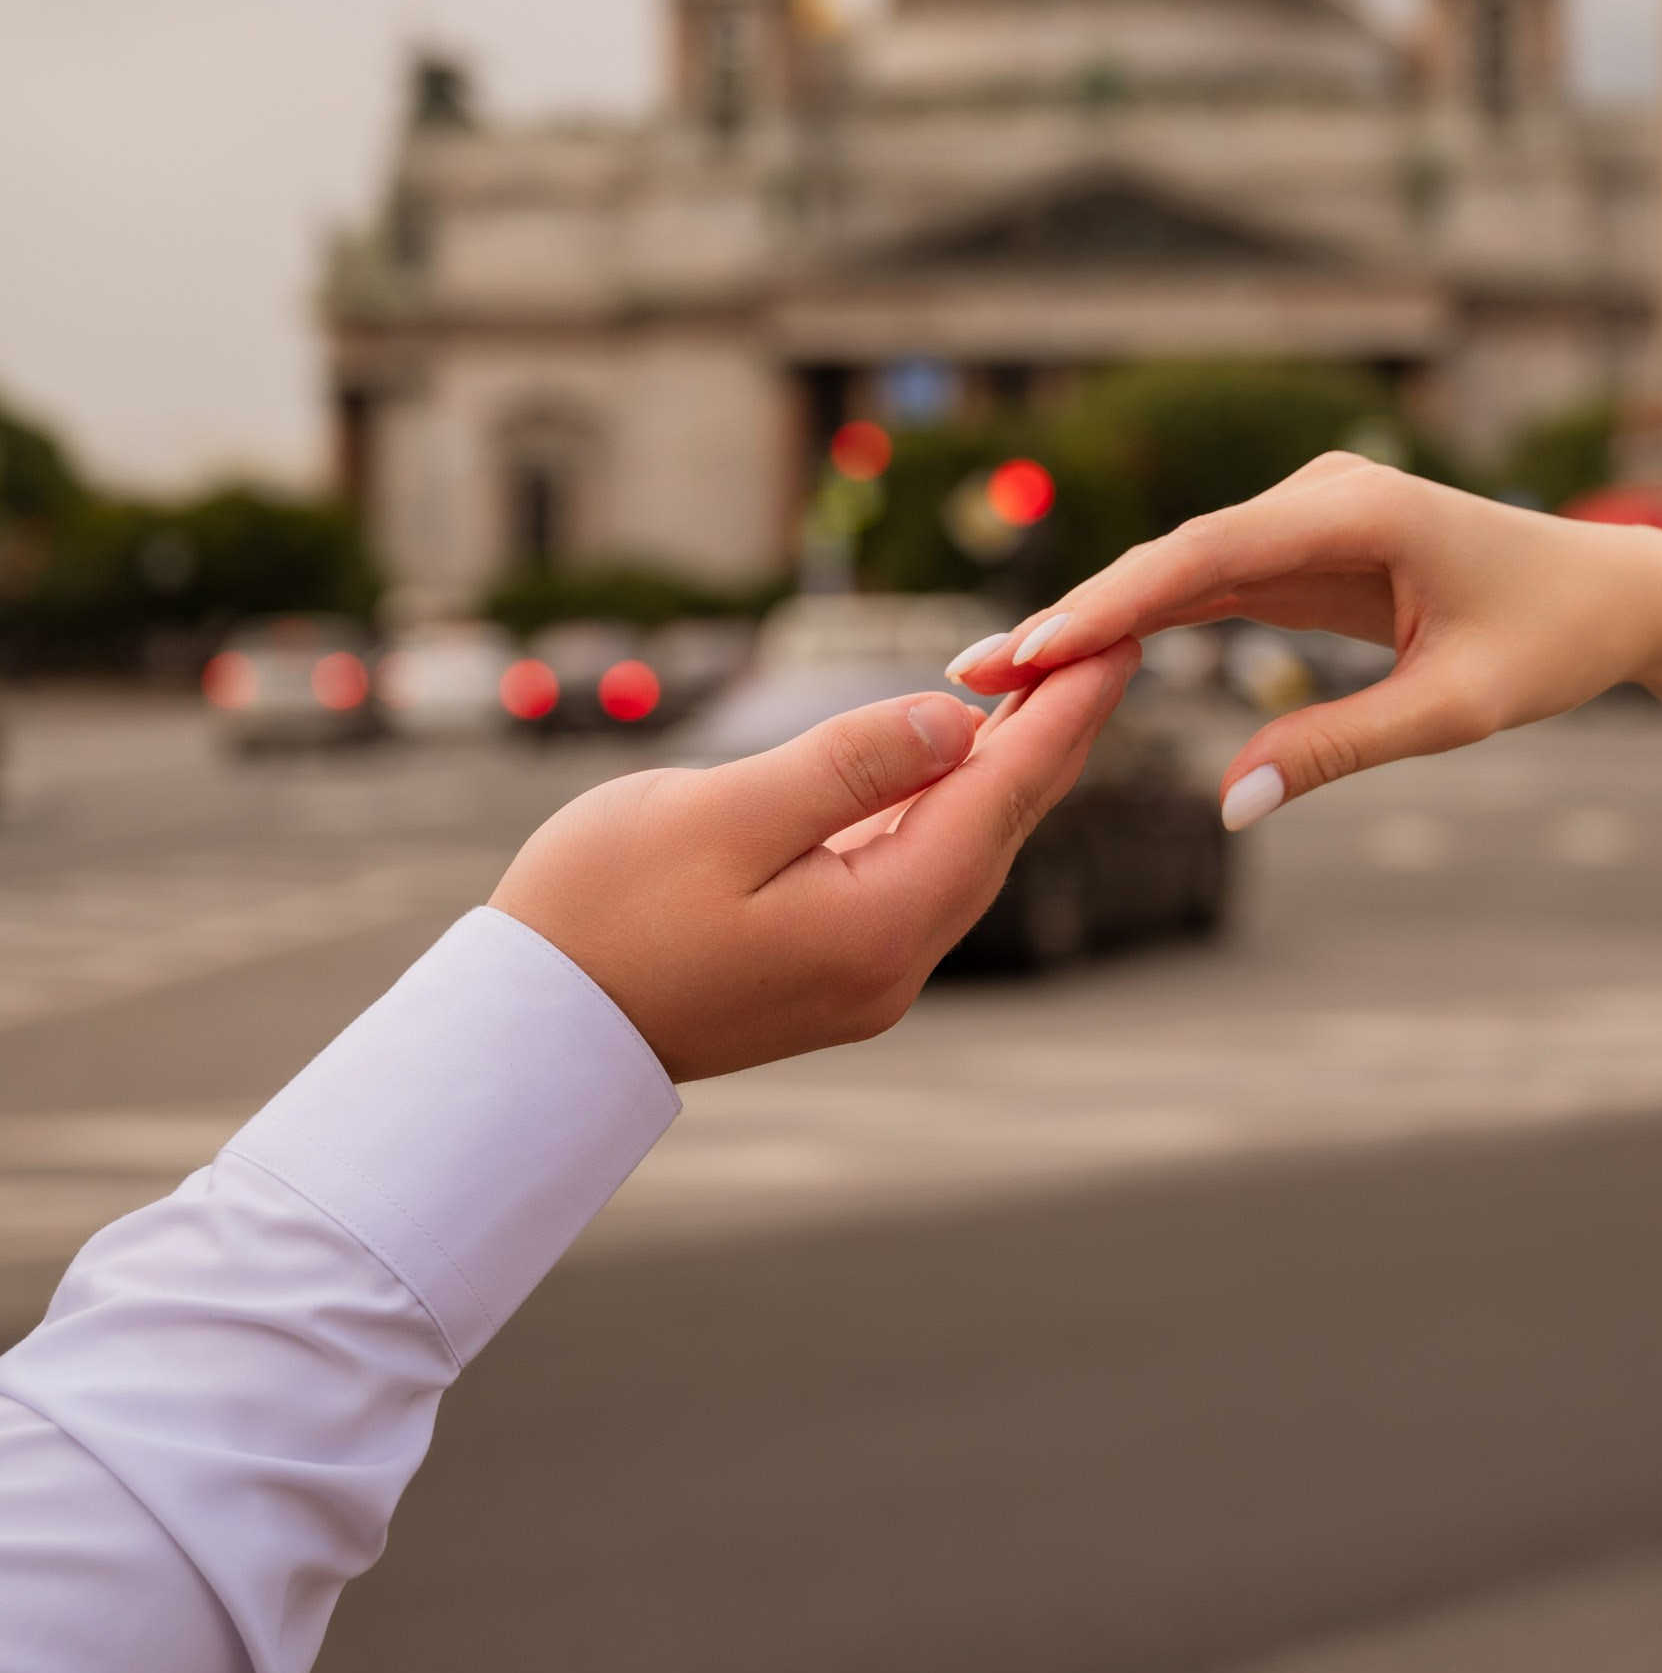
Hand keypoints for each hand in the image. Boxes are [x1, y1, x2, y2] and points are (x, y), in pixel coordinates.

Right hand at [490, 648, 1137, 1078]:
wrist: (525, 1035)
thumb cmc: (601, 913)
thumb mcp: (721, 815)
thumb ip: (847, 765)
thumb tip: (954, 720)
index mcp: (881, 922)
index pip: (1004, 794)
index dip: (1066, 710)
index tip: (1125, 638)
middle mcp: (895, 960)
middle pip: (1001, 823)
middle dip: (1052, 731)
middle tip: (1107, 643)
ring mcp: (865, 973)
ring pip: (963, 848)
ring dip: (1003, 765)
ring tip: (1049, 685)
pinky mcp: (830, 967)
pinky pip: (916, 868)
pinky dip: (944, 803)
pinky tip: (954, 757)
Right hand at [945, 457, 1661, 825]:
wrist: (1611, 593)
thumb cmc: (1549, 643)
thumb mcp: (1454, 710)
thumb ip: (1339, 749)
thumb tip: (1230, 805)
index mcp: (1356, 509)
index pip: (1205, 556)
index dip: (1111, 603)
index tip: (1034, 646)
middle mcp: (1317, 493)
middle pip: (1172, 557)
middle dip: (1074, 616)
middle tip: (976, 673)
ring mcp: (1304, 516)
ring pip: (1178, 571)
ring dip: (1093, 621)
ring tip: (997, 674)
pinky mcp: (1301, 547)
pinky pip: (1207, 586)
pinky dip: (1141, 623)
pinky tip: (1069, 662)